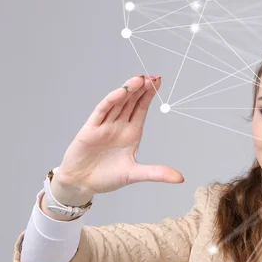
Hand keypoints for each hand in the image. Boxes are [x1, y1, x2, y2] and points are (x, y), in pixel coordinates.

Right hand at [54, 75, 183, 194]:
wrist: (81, 184)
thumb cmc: (106, 178)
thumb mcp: (134, 174)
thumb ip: (157, 173)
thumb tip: (181, 178)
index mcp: (131, 133)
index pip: (142, 109)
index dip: (149, 95)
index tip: (159, 81)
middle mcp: (119, 126)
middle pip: (132, 102)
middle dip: (142, 89)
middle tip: (153, 77)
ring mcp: (104, 126)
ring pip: (118, 103)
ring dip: (128, 90)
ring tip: (140, 79)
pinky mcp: (90, 129)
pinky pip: (102, 111)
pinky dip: (111, 101)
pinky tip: (121, 92)